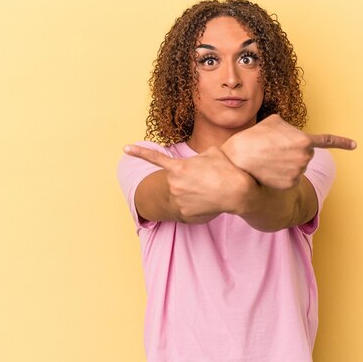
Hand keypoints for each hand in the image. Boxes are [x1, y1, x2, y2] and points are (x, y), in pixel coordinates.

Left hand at [124, 145, 256, 220]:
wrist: (236, 192)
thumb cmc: (226, 169)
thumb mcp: (212, 153)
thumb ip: (198, 157)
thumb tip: (198, 161)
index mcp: (178, 167)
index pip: (154, 158)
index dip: (139, 152)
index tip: (126, 149)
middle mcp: (173, 183)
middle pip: (176, 180)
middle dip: (188, 179)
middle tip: (206, 179)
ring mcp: (177, 199)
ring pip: (182, 194)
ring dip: (193, 192)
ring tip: (210, 190)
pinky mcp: (184, 213)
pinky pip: (187, 207)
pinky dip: (197, 204)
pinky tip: (208, 202)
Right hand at [221, 114, 355, 189]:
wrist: (240, 160)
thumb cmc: (254, 137)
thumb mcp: (272, 122)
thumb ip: (288, 127)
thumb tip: (291, 134)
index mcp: (304, 140)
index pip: (326, 141)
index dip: (342, 142)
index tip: (354, 145)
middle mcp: (305, 158)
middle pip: (304, 153)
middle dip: (293, 150)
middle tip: (273, 148)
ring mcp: (299, 173)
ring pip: (297, 166)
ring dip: (285, 162)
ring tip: (267, 158)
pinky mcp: (290, 184)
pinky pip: (290, 177)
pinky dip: (281, 174)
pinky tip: (269, 170)